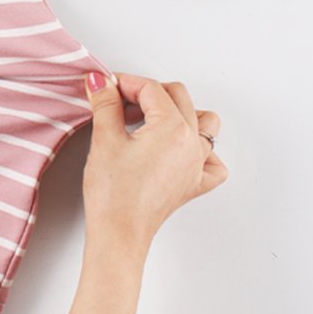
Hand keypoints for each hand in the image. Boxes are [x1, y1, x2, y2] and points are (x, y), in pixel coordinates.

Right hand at [81, 72, 227, 255]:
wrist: (118, 232)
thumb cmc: (113, 193)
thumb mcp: (104, 138)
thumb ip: (105, 103)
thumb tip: (101, 81)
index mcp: (173, 128)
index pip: (150, 88)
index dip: (124, 82)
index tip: (105, 86)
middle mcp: (192, 144)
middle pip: (177, 97)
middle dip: (147, 92)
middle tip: (118, 100)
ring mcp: (197, 164)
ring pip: (203, 122)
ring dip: (178, 112)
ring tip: (149, 118)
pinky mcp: (194, 183)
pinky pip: (212, 159)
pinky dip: (199, 148)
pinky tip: (175, 148)